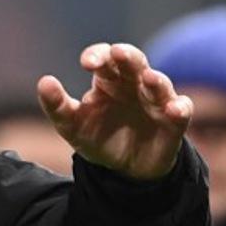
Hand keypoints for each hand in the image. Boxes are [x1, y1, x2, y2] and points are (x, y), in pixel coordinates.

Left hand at [37, 43, 192, 180]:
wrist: (122, 171)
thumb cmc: (97, 137)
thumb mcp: (71, 125)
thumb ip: (57, 105)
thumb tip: (44, 82)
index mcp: (107, 81)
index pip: (104, 59)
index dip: (97, 56)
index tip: (87, 63)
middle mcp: (133, 85)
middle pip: (134, 62)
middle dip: (127, 56)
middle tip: (118, 54)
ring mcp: (155, 101)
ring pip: (160, 83)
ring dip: (156, 80)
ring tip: (150, 79)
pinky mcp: (172, 122)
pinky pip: (181, 110)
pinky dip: (180, 108)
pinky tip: (175, 109)